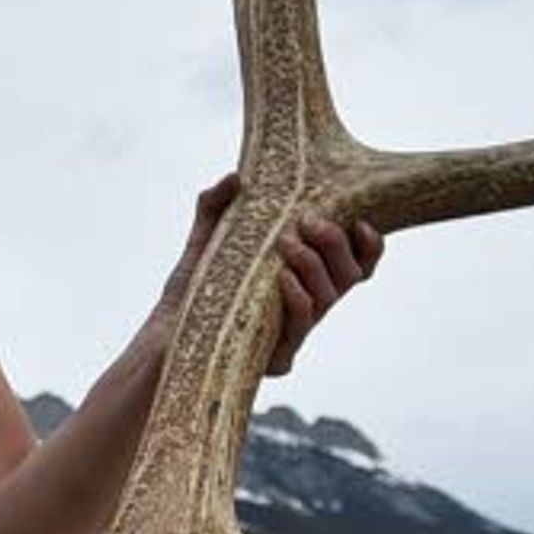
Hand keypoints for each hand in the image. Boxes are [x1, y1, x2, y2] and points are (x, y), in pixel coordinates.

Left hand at [161, 174, 384, 377]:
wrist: (163, 334)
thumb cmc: (192, 289)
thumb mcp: (205, 241)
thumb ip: (216, 206)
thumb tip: (235, 178)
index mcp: (305, 277)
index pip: (356, 263)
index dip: (369, 245)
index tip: (362, 221)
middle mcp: (308, 304)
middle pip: (349, 276)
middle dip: (336, 244)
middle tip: (309, 221)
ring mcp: (295, 331)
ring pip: (329, 298)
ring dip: (314, 265)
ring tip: (287, 242)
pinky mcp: (277, 356)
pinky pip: (301, 325)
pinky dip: (298, 298)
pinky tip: (283, 279)